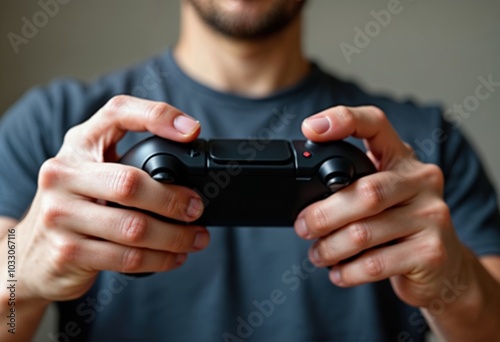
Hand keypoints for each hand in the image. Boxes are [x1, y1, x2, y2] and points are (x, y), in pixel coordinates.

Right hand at [13, 95, 209, 301]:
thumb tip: (189, 172)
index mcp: (79, 144)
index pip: (118, 113)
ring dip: (175, 236)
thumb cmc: (76, 205)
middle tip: (196, 208)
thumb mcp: (93, 171)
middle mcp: (63, 174)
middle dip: (173, 199)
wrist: (30, 255)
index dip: (158, 116)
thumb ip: (129, 162)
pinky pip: (127, 258)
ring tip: (196, 238)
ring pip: (134, 227)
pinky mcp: (68, 251)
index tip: (193, 130)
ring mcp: (61, 214)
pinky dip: (160, 259)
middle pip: (131, 183)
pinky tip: (175, 257)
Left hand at [296, 106, 466, 307]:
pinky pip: (374, 264)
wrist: (444, 267)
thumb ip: (353, 188)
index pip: (375, 125)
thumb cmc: (401, 226)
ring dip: (330, 247)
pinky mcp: (431, 253)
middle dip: (323, 214)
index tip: (310, 128)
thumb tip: (302, 201)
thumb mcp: (383, 197)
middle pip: (364, 192)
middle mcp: (422, 180)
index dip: (343, 120)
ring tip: (318, 254)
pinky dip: (347, 271)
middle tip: (303, 227)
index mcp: (403, 159)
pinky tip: (338, 272)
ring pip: (363, 232)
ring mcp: (432, 216)